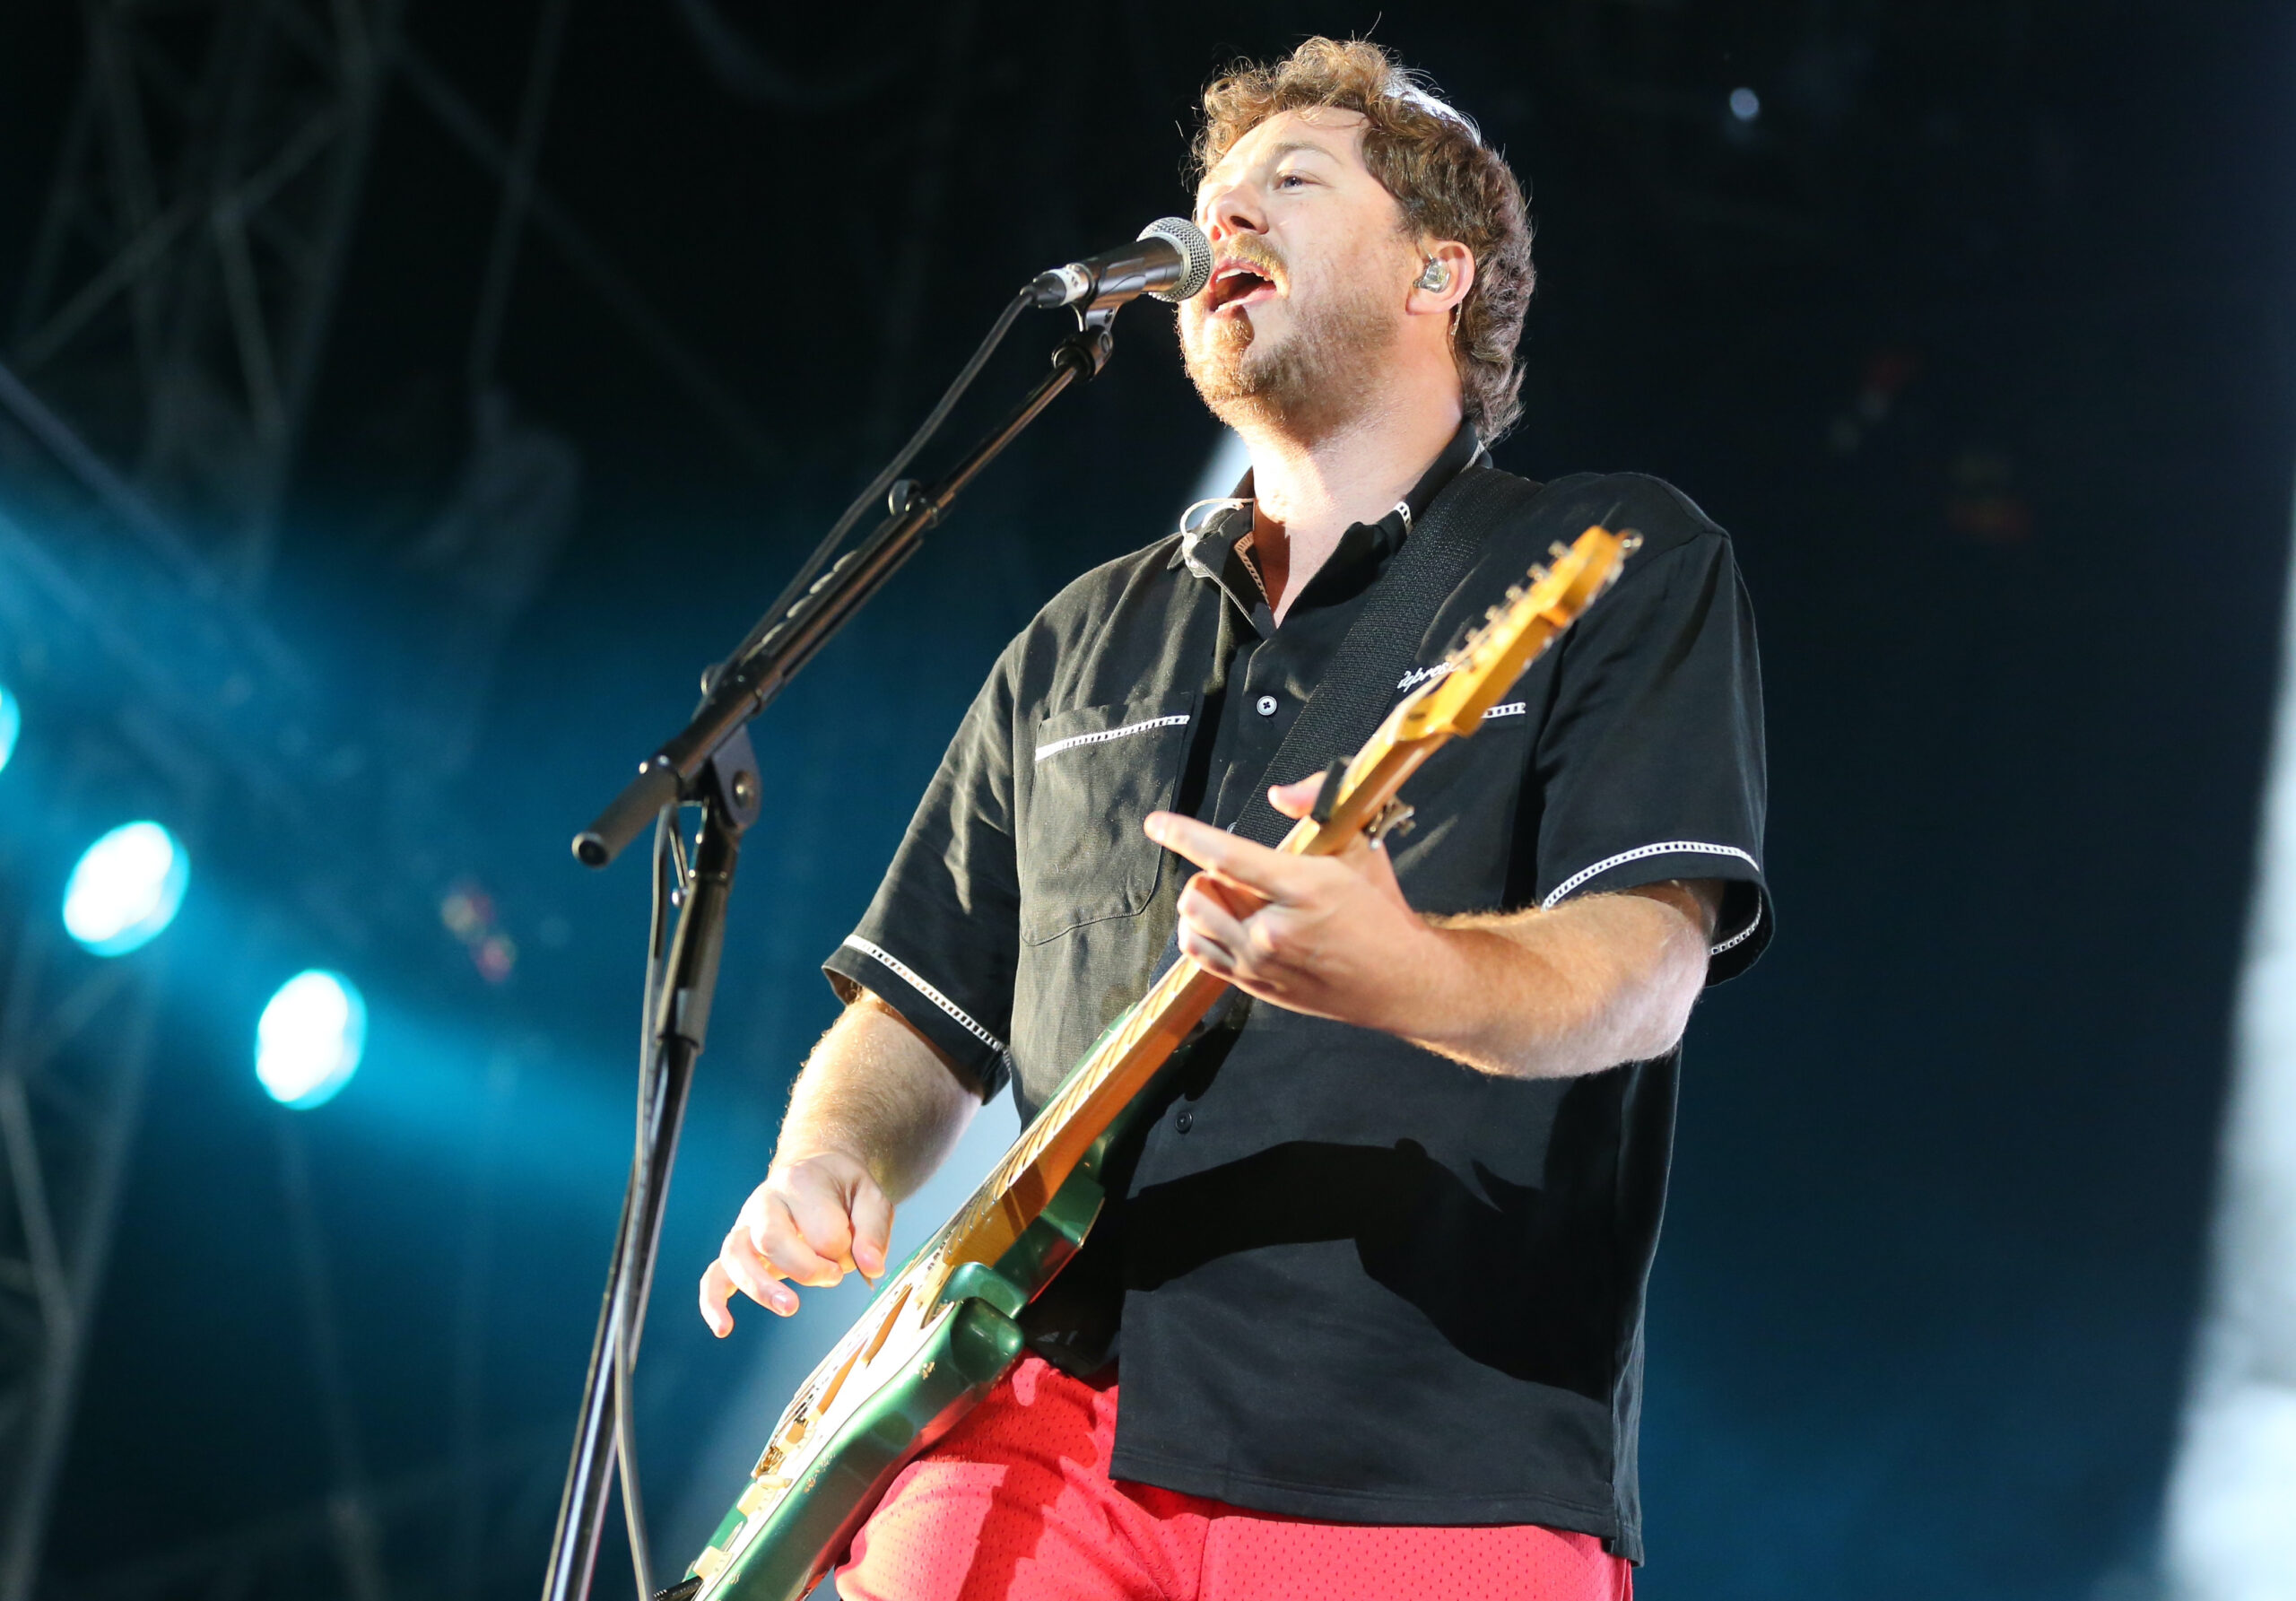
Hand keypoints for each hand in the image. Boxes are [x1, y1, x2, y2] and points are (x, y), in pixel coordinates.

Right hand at [698, 1150, 891, 1335]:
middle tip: (834, 1277)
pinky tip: (724, 1328)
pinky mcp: (737, 1248)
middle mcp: (765, 1201)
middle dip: (807, 1268)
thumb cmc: (842, 1188)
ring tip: (789, 1307)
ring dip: (761, 1287)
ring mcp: (745, 1225)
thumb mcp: (871, 1197)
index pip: (822, 1229)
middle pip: (771, 1238)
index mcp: (801, 1182)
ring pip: (736, 1256)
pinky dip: (714, 1301)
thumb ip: (874, 1230)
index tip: (856, 1251)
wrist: (815, 1171)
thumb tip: (870, 1267)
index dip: (844, 1249)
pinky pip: (714, 1275)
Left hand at [1144, 775, 1448, 1033]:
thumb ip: (1317, 805)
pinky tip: (1231, 924)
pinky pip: (1200, 955)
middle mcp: (1274, 932)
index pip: (1227, 856)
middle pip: (1199, 892)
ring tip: (1240, 901)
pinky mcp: (1256, 988)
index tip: (1157, 823)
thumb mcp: (1359, 846)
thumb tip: (1280, 793)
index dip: (1185, 835)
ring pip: (1193, 923)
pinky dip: (1203, 932)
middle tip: (1243, 876)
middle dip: (1209, 875)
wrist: (1401, 981)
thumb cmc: (1381, 912)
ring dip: (1206, 904)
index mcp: (1302, 888)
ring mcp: (1261, 966)